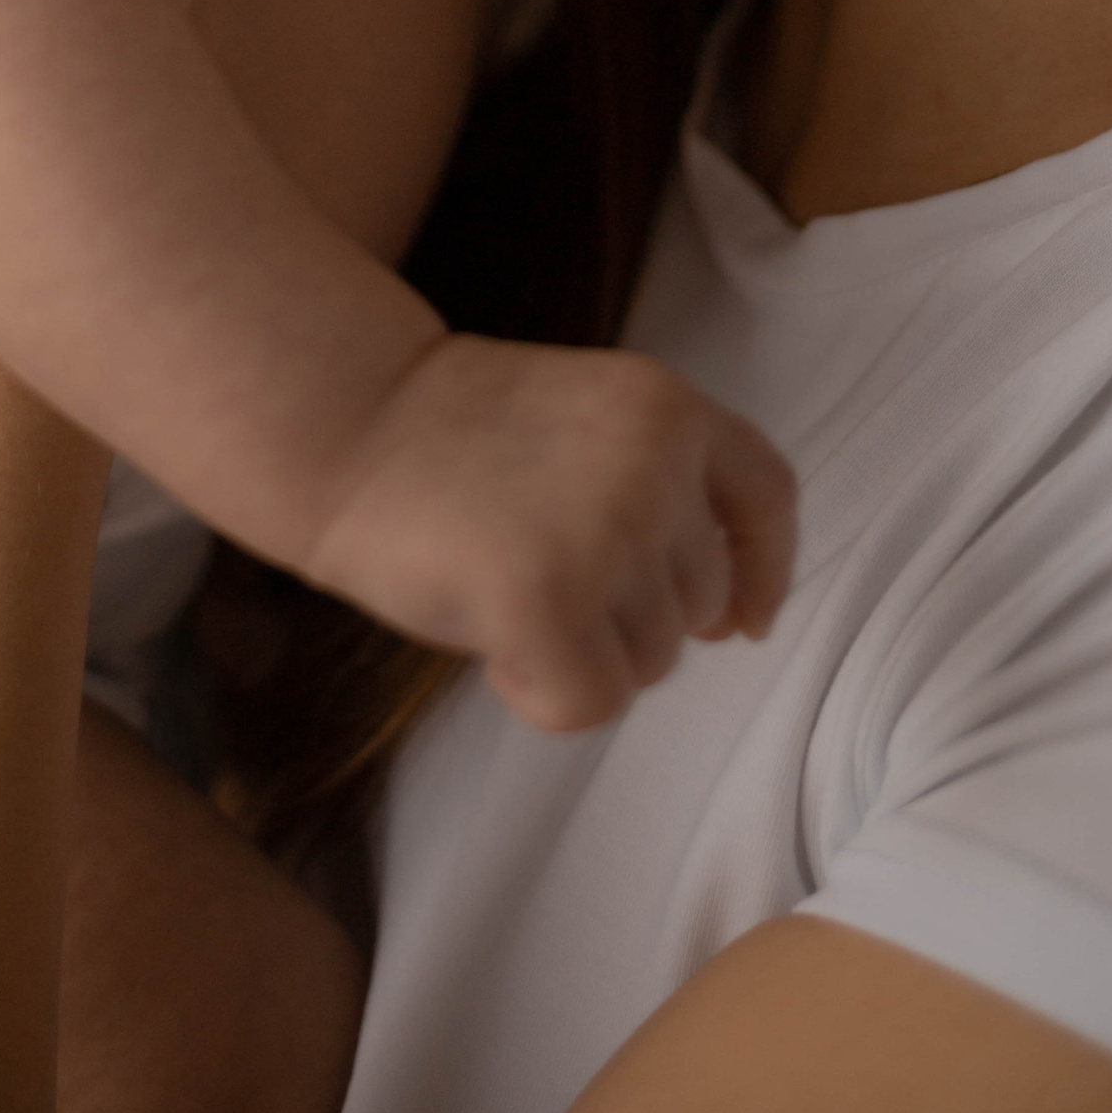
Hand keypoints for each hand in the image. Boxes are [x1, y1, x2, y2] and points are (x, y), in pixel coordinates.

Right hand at [302, 332, 797, 734]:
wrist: (342, 422)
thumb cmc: (448, 435)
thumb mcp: (586, 422)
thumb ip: (659, 485)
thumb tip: (727, 613)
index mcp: (669, 408)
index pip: (768, 495)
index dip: (766, 568)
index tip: (746, 619)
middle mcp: (656, 465)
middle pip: (701, 603)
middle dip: (633, 619)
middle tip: (542, 576)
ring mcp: (607, 532)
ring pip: (652, 662)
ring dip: (585, 654)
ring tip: (504, 588)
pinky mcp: (551, 601)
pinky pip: (590, 704)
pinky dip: (540, 696)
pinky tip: (489, 643)